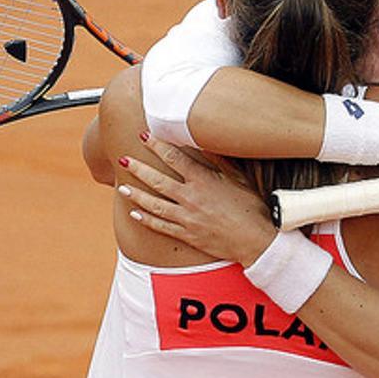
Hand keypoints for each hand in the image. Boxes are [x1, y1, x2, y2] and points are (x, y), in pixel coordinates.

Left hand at [118, 134, 276, 264]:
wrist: (256, 241)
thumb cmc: (251, 208)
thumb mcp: (239, 179)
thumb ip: (219, 161)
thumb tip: (203, 143)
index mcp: (204, 181)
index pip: (175, 158)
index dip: (157, 146)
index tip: (145, 136)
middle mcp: (191, 198)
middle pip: (158, 181)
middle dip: (138, 168)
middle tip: (124, 159)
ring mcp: (187, 218)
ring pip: (154, 205)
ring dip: (136, 195)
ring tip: (122, 188)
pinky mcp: (187, 235)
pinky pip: (161, 226)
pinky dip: (146, 220)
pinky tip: (134, 213)